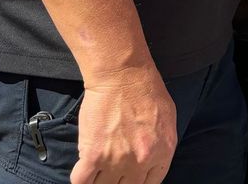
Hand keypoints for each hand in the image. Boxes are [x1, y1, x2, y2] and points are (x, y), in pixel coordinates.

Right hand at [72, 64, 176, 183]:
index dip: (138, 183)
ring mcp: (117, 161)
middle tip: (112, 172)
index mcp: (162, 153)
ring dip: (100, 180)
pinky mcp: (93, 155)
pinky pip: (82, 182)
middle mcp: (140, 162)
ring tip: (98, 170)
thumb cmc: (146, 90)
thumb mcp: (167, 120)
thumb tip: (151, 162)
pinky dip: (81, 180)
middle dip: (118, 182)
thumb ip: (160, 146)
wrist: (122, 75)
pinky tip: (83, 171)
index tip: (129, 179)